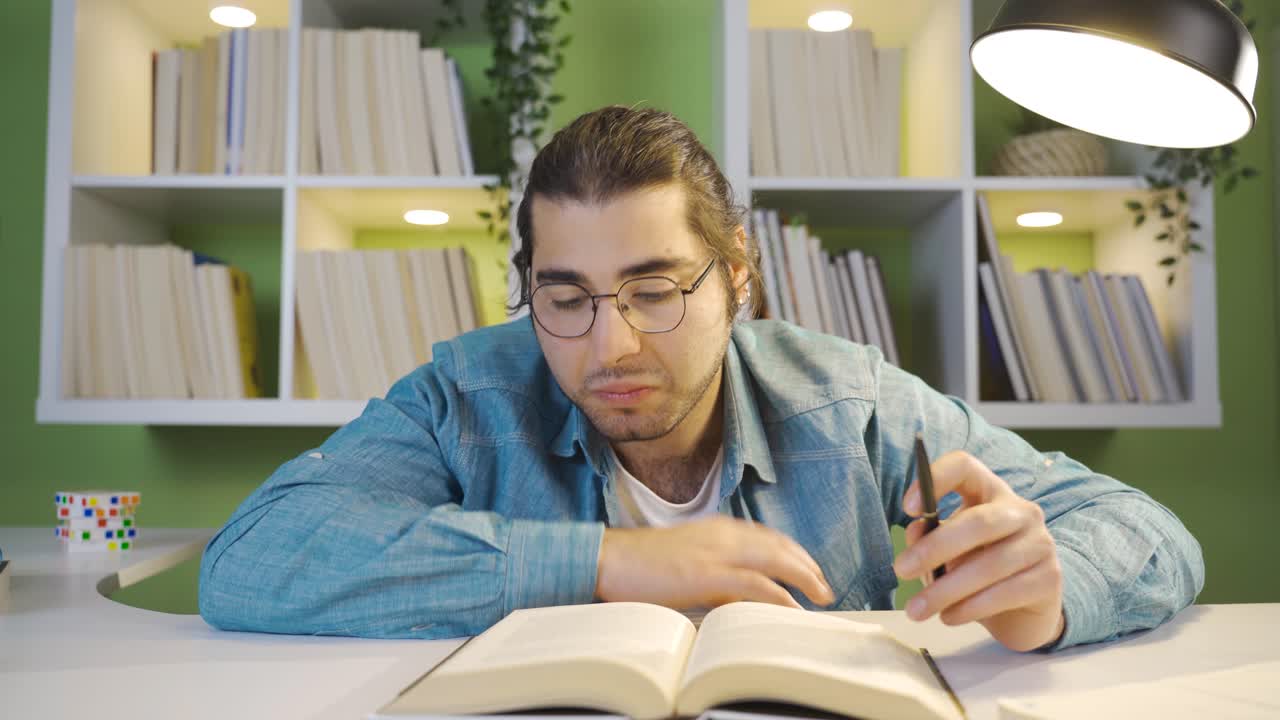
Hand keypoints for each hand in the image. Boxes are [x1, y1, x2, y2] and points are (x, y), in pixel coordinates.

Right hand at [595, 516, 835, 609]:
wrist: (612, 559)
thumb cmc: (643, 565)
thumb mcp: (689, 562)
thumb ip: (718, 574)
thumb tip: (742, 595)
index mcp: (717, 528)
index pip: (769, 537)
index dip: (795, 553)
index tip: (810, 569)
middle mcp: (723, 534)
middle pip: (779, 545)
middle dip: (807, 565)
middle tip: (824, 586)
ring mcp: (716, 551)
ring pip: (775, 558)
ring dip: (803, 577)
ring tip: (821, 595)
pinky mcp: (707, 573)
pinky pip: (755, 582)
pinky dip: (779, 594)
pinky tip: (793, 606)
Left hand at [894, 450, 1064, 651]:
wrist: (1024, 612)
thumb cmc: (977, 571)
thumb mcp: (948, 552)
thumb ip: (929, 539)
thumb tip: (915, 532)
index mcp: (990, 492)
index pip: (965, 466)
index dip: (936, 479)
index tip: (908, 508)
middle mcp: (1021, 511)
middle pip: (978, 521)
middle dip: (934, 548)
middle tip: (901, 570)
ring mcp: (1041, 544)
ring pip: (989, 564)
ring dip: (946, 590)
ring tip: (917, 609)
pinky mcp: (1049, 579)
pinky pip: (1004, 593)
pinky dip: (970, 607)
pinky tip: (949, 617)